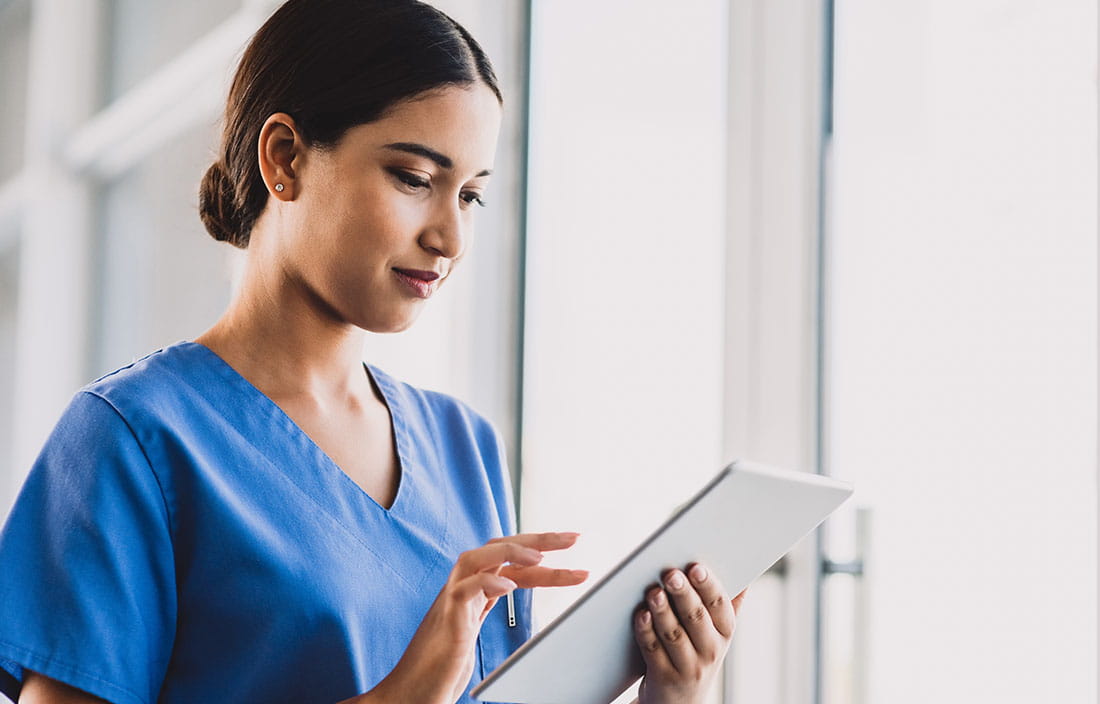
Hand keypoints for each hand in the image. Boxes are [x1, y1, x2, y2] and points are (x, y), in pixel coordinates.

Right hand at [362, 532, 587, 703]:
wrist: (409, 693)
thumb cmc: (439, 669)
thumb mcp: (473, 633)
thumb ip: (490, 609)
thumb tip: (526, 613)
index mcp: (472, 592)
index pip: (510, 561)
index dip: (542, 552)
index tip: (574, 548)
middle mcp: (461, 589)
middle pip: (497, 548)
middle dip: (537, 540)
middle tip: (574, 538)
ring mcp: (450, 602)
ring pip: (476, 558)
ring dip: (512, 551)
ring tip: (542, 556)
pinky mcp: (445, 621)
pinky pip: (464, 591)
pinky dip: (487, 583)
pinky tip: (508, 586)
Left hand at [633, 563, 745, 703]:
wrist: (681, 702)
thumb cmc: (696, 655)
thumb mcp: (716, 633)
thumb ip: (727, 604)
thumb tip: (743, 574)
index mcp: (725, 633)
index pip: (720, 606)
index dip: (708, 586)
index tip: (696, 567)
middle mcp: (710, 651)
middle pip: (696, 618)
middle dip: (683, 594)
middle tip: (671, 574)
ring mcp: (688, 667)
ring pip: (674, 634)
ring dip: (663, 611)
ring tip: (653, 592)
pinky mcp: (664, 677)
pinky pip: (653, 650)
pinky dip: (646, 631)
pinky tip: (641, 615)